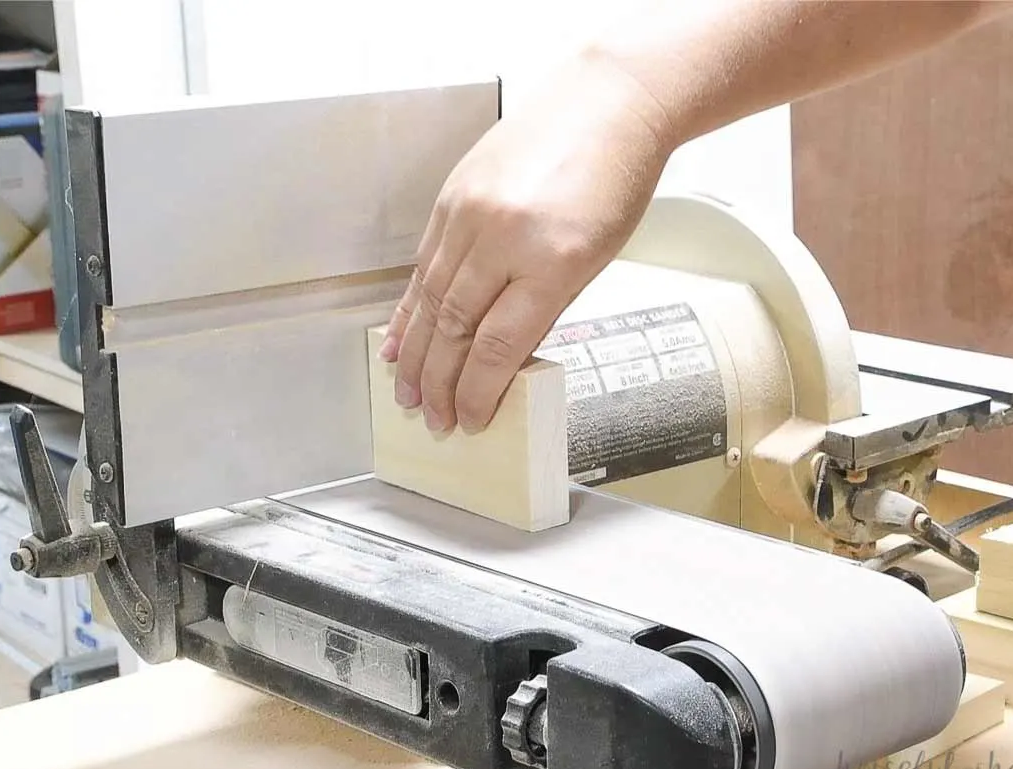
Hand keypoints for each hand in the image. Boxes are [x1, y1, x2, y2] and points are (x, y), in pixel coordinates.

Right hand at [378, 50, 673, 434]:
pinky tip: (400, 339)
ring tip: (407, 392)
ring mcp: (470, 213)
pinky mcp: (452, 196)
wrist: (606, 105)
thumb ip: (545, 311)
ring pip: (431, 298)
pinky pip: (423, 263)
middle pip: (456, 327)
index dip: (477, 390)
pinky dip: (410, 307)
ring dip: (416, 353)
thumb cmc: (612, 184)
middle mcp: (502, 236)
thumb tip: (501, 361)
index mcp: (549, 262)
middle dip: (440, 381)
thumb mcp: (594, 262)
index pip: (497, 345)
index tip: (470, 419)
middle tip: (433, 418)